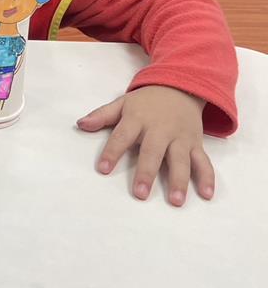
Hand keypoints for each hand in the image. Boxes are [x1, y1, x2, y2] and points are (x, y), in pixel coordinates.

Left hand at [77, 85, 212, 206]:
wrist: (180, 86)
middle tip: (140, 193)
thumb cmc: (146, 102)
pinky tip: (207, 195)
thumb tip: (80, 124)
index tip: (102, 169)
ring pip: (181, 160)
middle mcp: (160, 129)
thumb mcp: (123, 103)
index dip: (112, 152)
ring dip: (179, 180)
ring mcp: (180, 138)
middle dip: (147, 173)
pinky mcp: (196, 144)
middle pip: (153, 152)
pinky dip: (207, 178)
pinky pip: (203, 162)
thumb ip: (102, 115)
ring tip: (175, 201)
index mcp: (138, 119)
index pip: (122, 136)